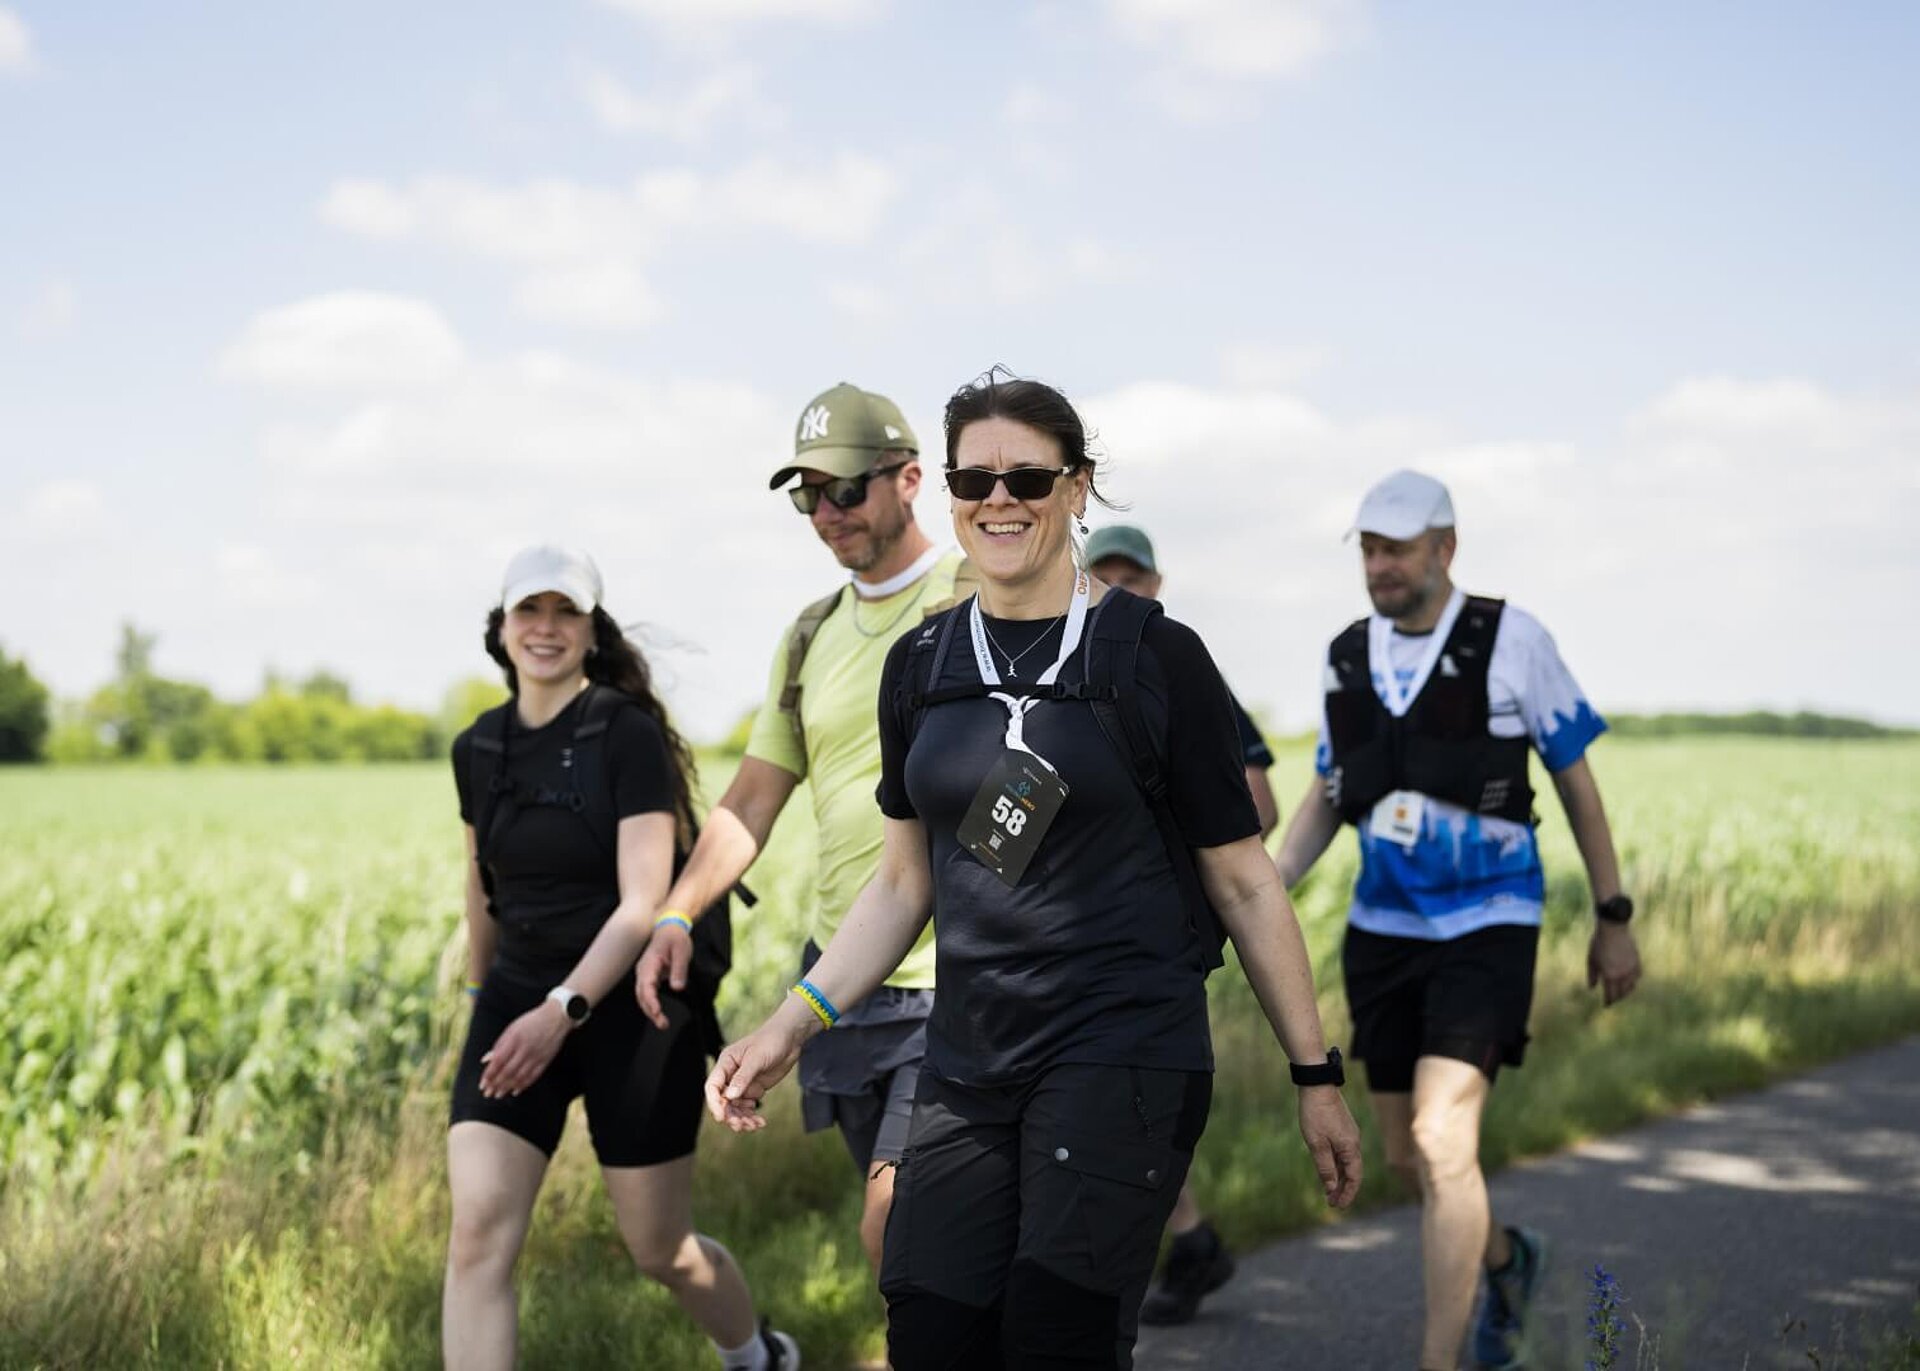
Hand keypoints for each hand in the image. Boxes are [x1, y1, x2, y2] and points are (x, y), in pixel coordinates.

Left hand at [478, 1002, 570, 1097]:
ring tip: (498, 1095)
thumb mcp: (511, 1029)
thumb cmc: (530, 1022)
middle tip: (487, 1093)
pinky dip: (523, 1085)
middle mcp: (525, 1049)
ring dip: (507, 1087)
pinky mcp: (545, 1060)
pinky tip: (515, 1091)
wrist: (556, 1017)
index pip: (498, 1061)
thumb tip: (485, 1060)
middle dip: (496, 1084)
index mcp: (514, 1039)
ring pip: (520, 1076)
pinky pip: (533, 1076)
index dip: (489, 1074)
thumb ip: (498, 1045)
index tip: (482, 1084)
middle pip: (508, 1071)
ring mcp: (536, 1056)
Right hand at [635, 921, 693, 1029]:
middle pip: (642, 995)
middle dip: (650, 1011)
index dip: (650, 1000)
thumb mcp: (682, 951)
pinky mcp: (649, 977)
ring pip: (643, 996)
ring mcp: (645, 974)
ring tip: (663, 1024)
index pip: (646, 985)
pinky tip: (659, 1015)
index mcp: (649, 963)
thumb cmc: (676, 938)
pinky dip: (652, 1005)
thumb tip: (677, 988)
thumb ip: (679, 969)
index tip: (657, 1011)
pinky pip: (647, 993)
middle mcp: (643, 970)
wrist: (670, 927)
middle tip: (663, 1024)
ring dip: (650, 1011)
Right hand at [702, 1012, 808, 1131]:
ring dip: (742, 1119)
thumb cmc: (771, 1040)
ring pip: (735, 1107)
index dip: (714, 1103)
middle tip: (741, 1126)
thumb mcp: (757, 1058)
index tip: (722, 1118)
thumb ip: (743, 1077)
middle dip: (731, 1115)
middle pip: (723, 1101)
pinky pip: (748, 1107)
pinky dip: (752, 1116)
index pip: (713, 1086)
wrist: (790, 1038)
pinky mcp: (754, 1089)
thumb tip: (730, 1096)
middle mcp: (731, 1075)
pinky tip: (761, 1122)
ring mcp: (742, 1083)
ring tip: (754, 1126)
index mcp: (726, 1063)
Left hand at [1298, 1086, 1363, 1208]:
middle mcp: (1354, 1142)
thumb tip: (1331, 1188)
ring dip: (1340, 1177)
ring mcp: (1349, 1135)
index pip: (1354, 1178)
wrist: (1317, 1086)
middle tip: (1331, 1203)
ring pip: (1348, 1162)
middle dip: (1343, 1189)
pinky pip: (1343, 1152)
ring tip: (1329, 1191)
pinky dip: (1337, 1165)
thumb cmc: (1315, 1114)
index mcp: (1351, 1148)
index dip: (1347, 1194)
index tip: (1338, 1206)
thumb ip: (1325, 1167)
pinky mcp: (1343, 1129)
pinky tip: (1328, 1169)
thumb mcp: (1316, 1144)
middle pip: (1353, 1172)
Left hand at [1587, 922, 1641, 1005]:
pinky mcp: (1638, 962)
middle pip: (1621, 993)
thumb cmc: (1598, 944)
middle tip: (1613, 999)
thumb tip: (1592, 988)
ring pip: (1631, 986)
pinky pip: (1637, 976)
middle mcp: (1622, 975)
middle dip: (1617, 997)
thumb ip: (1592, 975)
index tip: (1606, 1004)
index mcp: (1610, 976)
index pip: (1610, 994)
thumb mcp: (1591, 960)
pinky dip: (1633, 980)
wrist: (1613, 929)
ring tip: (1622, 992)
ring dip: (1626, 991)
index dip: (1608, 1001)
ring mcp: (1631, 969)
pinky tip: (1630, 981)